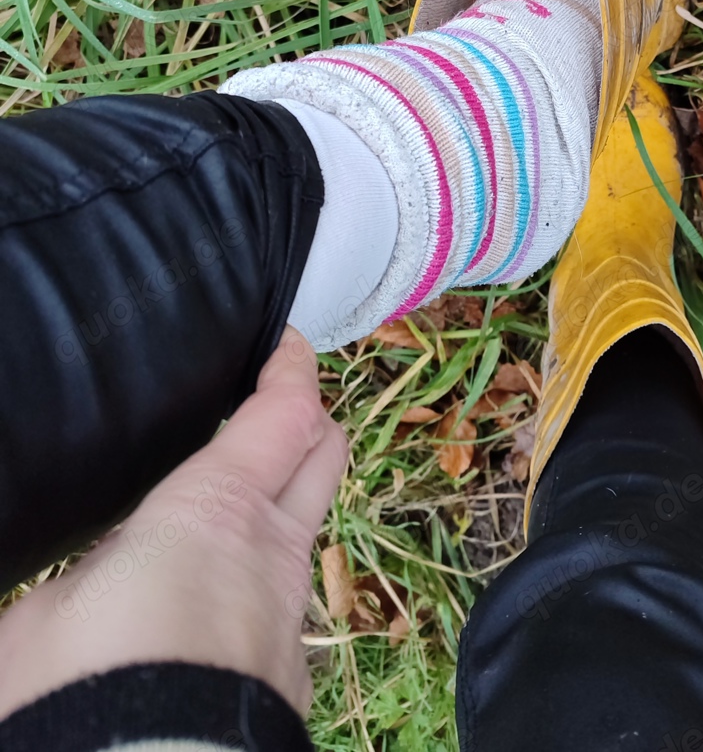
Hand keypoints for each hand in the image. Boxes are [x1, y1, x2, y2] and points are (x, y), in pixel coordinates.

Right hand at [0, 327, 346, 719]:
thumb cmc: (83, 685)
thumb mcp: (48, 610)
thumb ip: (84, 570)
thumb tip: (90, 572)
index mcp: (219, 508)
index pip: (287, 412)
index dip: (292, 368)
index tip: (285, 343)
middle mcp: (274, 552)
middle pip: (327, 455)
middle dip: (312, 420)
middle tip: (276, 409)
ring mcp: (291, 617)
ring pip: (301, 538)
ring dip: (272, 517)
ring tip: (216, 523)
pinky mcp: (289, 679)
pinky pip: (278, 611)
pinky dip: (249, 592)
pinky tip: (203, 616)